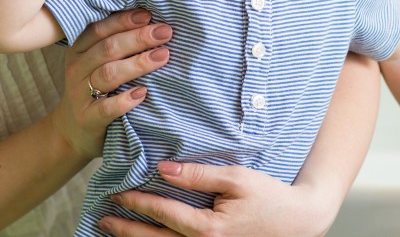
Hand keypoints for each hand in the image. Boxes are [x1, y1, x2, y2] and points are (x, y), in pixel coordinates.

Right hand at [51, 9, 171, 158]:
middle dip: (138, 38)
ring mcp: (80, 95)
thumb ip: (114, 44)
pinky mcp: (88, 119)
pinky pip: (106, 108)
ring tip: (163, 56)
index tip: (149, 15)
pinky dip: (125, 100)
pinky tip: (143, 93)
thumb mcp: (95, 63)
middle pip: (107, 49)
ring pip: (109, 74)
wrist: (72, 131)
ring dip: (138, 64)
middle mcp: (77, 69)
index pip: (99, 29)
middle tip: (165, 32)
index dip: (124, 21)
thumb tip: (151, 22)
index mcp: (79, 50)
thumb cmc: (93, 89)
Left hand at [97, 162, 337, 236]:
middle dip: (127, 230)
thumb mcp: (236, 178)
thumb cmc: (269, 196)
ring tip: (112, 232)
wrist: (298, 222)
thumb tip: (164, 169)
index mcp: (210, 229)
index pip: (165, 214)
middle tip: (102, 219)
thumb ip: (198, 174)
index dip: (139, 202)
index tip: (118, 192)